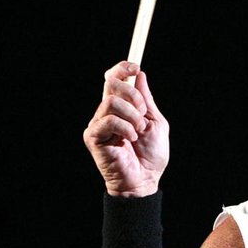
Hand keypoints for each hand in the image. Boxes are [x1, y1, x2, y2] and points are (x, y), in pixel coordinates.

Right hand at [83, 62, 169, 196]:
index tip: (135, 67)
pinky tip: (129, 140)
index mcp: (120, 107)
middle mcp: (106, 112)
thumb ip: (147, 100)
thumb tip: (140, 76)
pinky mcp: (93, 137)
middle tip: (143, 115)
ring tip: (138, 132)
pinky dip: (125, 128)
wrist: (145, 180)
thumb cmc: (150, 155)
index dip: (122, 68)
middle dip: (134, 96)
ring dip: (132, 116)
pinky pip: (108, 120)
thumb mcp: (155, 122)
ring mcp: (98, 124)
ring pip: (111, 102)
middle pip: (111, 83)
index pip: (113, 78)